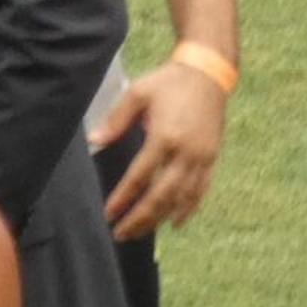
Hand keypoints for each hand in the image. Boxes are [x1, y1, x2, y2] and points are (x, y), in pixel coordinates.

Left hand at [95, 57, 228, 239]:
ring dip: (160, 218)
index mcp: (164, 137)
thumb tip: (94, 141)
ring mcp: (202, 157)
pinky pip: (201, 190)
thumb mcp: (137, 93)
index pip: (140, 177)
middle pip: (161, 195)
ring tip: (141, 233)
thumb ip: (115, 120)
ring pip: (181, 198)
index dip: (124, 198)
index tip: (109, 214)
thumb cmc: (169, 81)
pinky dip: (188, 208)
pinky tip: (175, 222)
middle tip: (121, 233)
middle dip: (140, 218)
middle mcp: (186, 152)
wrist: (208, 72)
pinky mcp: (212, 158)